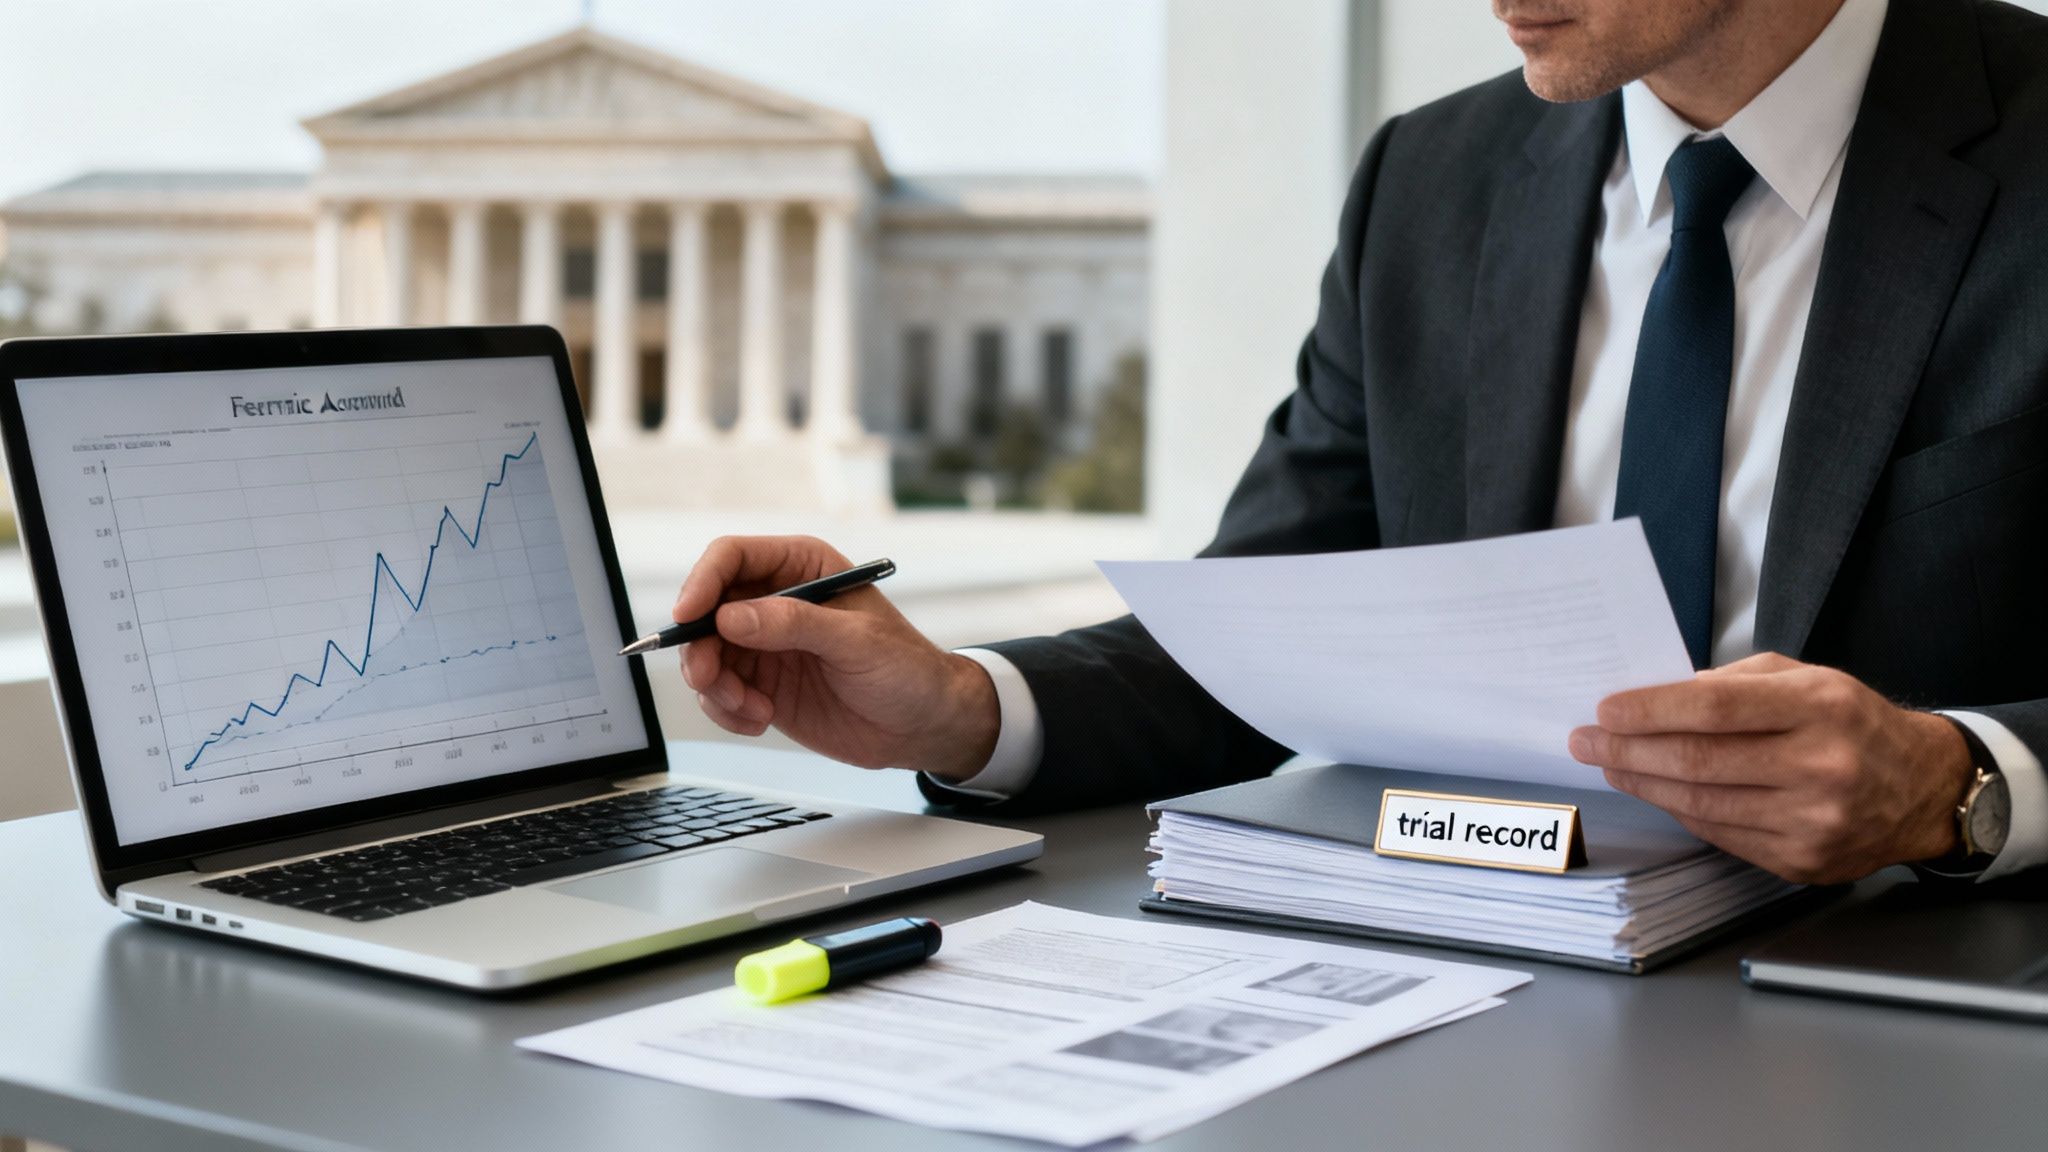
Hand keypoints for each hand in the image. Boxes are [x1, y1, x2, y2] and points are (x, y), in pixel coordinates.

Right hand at [673, 535, 999, 781]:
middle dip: (699, 645)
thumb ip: (795, 625)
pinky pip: (718, 692)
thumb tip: (731, 617)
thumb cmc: (906, 669)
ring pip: (705, 654)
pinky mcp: (761, 684)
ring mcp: (764, 644)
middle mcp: (774, 600)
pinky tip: (760, 721)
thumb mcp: (857, 641)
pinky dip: (727, 711)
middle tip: (709, 678)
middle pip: (706, 608)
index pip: (733, 557)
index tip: (689, 615)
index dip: (703, 581)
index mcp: (802, 567)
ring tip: (753, 710)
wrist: (923, 726)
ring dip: (715, 686)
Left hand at [1567, 653, 1973, 883]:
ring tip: (1610, 763)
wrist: (1924, 790)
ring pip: (1701, 803)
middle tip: (1586, 740)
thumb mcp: (1809, 679)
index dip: (1651, 710)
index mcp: (1822, 708)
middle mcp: (1822, 766)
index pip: (1716, 708)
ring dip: (1643, 782)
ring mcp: (1813, 821)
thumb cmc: (1853, 723)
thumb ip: (1736, 682)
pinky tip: (1656, 790)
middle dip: (1629, 749)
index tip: (1606, 710)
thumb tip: (1659, 699)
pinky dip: (1679, 810)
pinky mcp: (1803, 861)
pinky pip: (1720, 834)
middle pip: (1699, 761)